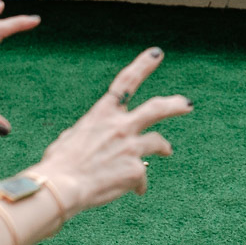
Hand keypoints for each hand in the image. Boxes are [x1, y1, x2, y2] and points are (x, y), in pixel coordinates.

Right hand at [29, 48, 192, 215]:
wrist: (60, 189)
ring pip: (158, 142)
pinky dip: (138, 184)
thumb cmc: (58, 166)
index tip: (157, 53)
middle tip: (187, 104)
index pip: (126, 82)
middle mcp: (120, 126)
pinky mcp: (135, 170)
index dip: (143, 65)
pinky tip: (136, 191)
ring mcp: (131, 147)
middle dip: (175, 104)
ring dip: (164, 146)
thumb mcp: (69, 139)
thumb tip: (90, 138)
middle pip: (157, 108)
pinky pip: (142, 178)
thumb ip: (86, 133)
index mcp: (102, 114)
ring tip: (168, 150)